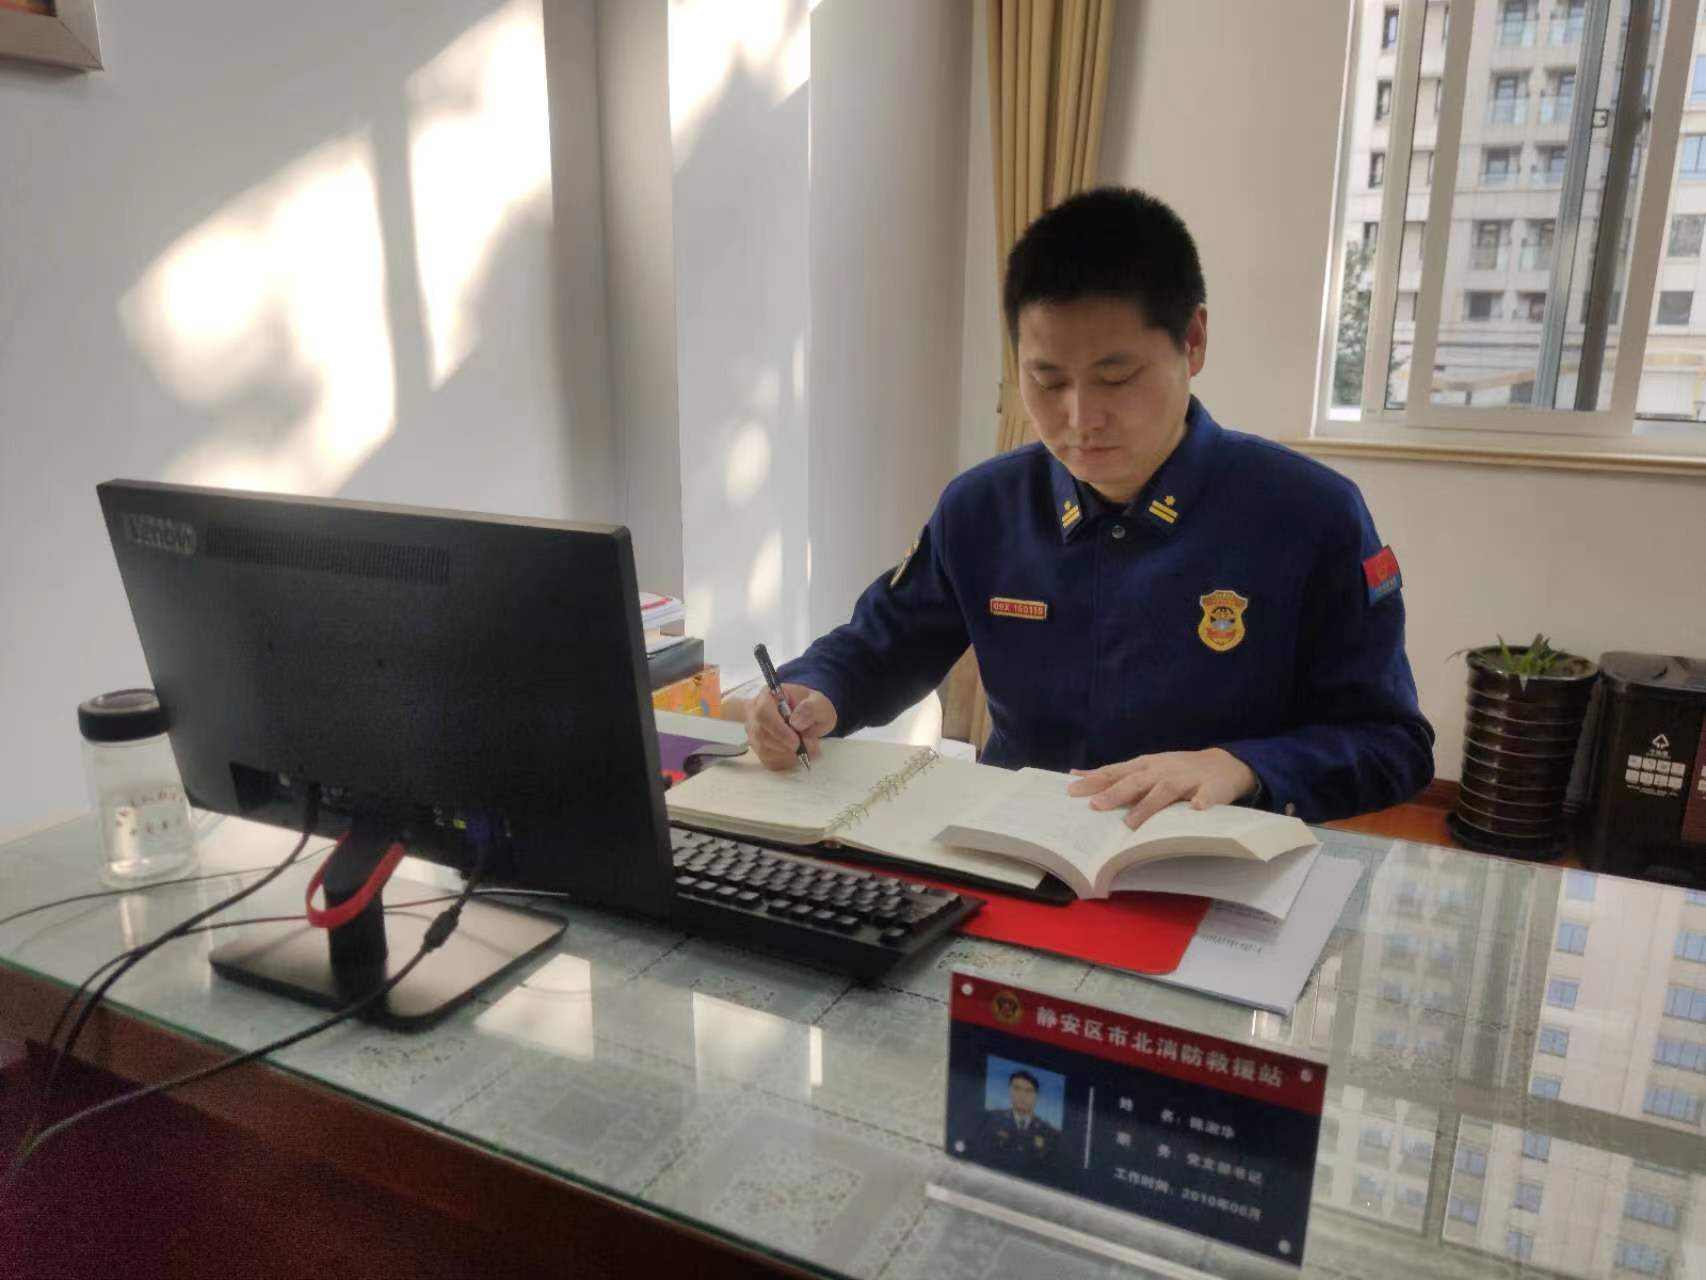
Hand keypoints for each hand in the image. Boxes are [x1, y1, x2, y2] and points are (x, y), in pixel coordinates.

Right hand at [725, 684, 838, 770]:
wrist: (804, 717)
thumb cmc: (810, 708)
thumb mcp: (819, 703)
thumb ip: (812, 709)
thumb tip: (796, 722)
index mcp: (768, 696)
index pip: (763, 712)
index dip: (778, 730)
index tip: (797, 741)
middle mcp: (754, 713)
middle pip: (761, 734)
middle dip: (786, 745)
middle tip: (807, 747)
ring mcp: (754, 732)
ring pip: (764, 750)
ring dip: (789, 754)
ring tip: (805, 747)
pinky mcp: (759, 749)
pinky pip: (769, 761)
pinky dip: (787, 761)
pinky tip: (797, 752)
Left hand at [1066, 748, 1257, 830]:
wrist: (1223, 764)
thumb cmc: (1175, 770)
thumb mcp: (1144, 767)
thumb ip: (1114, 775)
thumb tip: (1077, 776)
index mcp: (1145, 766)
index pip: (1116, 772)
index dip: (1095, 781)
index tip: (1072, 791)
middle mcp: (1162, 770)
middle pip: (1136, 781)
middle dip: (1116, 793)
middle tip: (1096, 806)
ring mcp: (1187, 779)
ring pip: (1165, 791)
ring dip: (1149, 805)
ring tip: (1132, 823)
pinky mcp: (1211, 789)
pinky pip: (1207, 796)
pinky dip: (1201, 802)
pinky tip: (1196, 809)